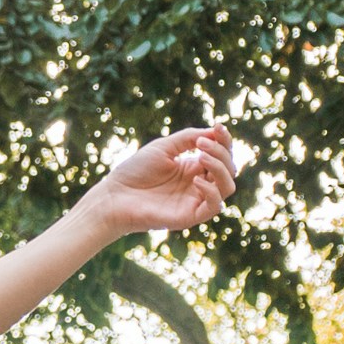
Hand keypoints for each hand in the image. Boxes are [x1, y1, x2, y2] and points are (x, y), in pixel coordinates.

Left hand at [76, 126, 237, 247]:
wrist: (114, 195)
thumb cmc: (135, 171)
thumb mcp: (164, 147)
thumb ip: (189, 138)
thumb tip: (215, 131)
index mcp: (194, 167)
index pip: (222, 155)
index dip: (224, 140)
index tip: (218, 126)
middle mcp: (199, 184)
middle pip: (229, 169)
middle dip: (221, 151)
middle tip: (200, 144)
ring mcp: (195, 200)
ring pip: (227, 187)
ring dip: (220, 168)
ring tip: (201, 156)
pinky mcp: (190, 216)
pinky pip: (214, 206)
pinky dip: (211, 191)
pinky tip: (194, 179)